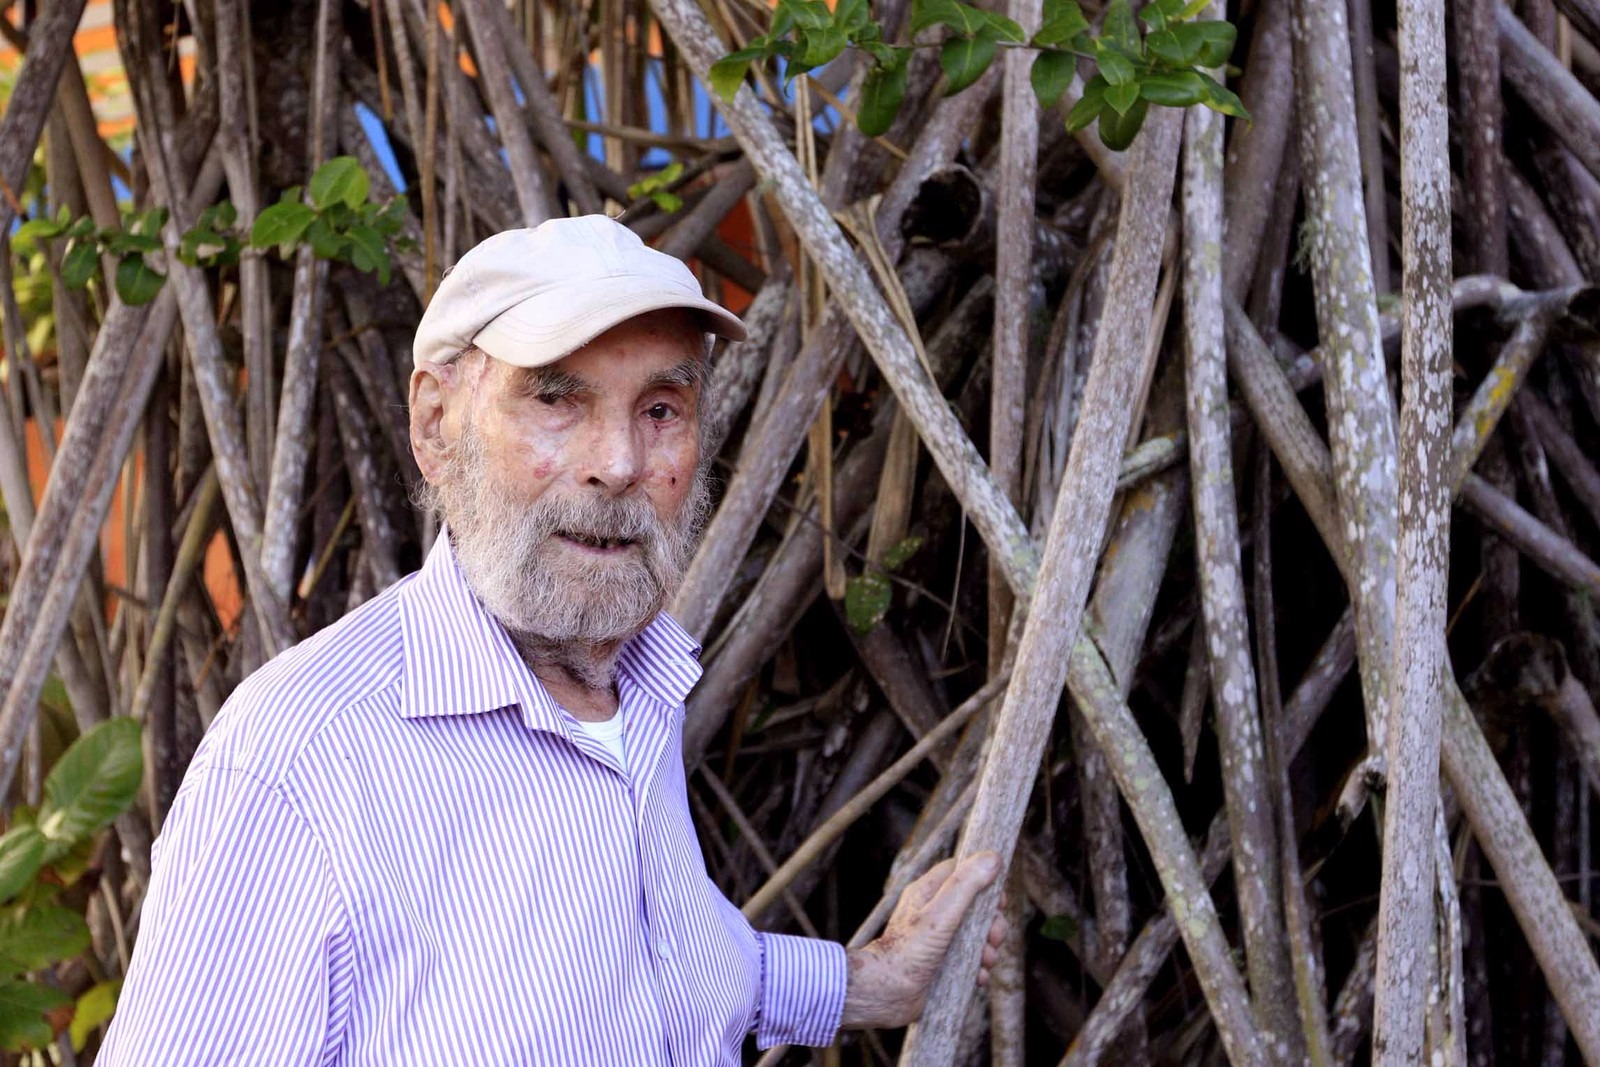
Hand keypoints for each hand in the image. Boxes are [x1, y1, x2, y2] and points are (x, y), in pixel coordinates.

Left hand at [839, 852, 1007, 1029]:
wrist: (886, 993)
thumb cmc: (908, 951)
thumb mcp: (941, 914)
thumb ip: (965, 885)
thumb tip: (992, 857)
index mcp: (928, 892)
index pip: (961, 872)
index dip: (984, 881)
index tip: (999, 900)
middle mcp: (933, 912)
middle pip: (974, 905)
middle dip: (991, 923)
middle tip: (995, 938)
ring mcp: (937, 938)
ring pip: (974, 934)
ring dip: (988, 948)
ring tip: (987, 961)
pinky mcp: (941, 961)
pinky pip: (968, 958)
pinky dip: (978, 967)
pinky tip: (979, 976)